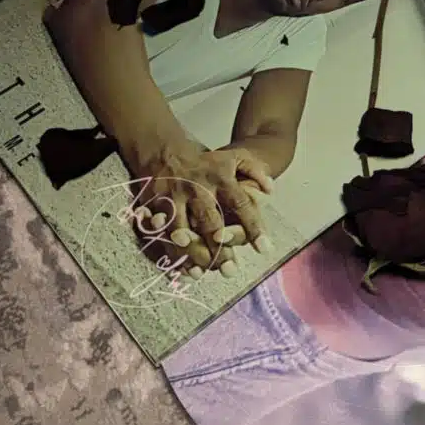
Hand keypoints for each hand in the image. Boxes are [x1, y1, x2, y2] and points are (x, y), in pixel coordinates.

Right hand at [131, 146, 272, 275]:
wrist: (166, 151)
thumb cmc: (208, 163)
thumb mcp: (235, 158)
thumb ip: (256, 171)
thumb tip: (271, 191)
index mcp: (221, 178)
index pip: (241, 204)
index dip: (253, 227)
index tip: (265, 249)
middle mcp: (198, 189)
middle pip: (210, 222)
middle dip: (220, 248)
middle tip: (231, 271)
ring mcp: (174, 197)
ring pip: (182, 230)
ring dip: (192, 253)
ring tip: (204, 273)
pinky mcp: (154, 206)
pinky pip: (160, 233)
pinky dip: (169, 251)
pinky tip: (179, 268)